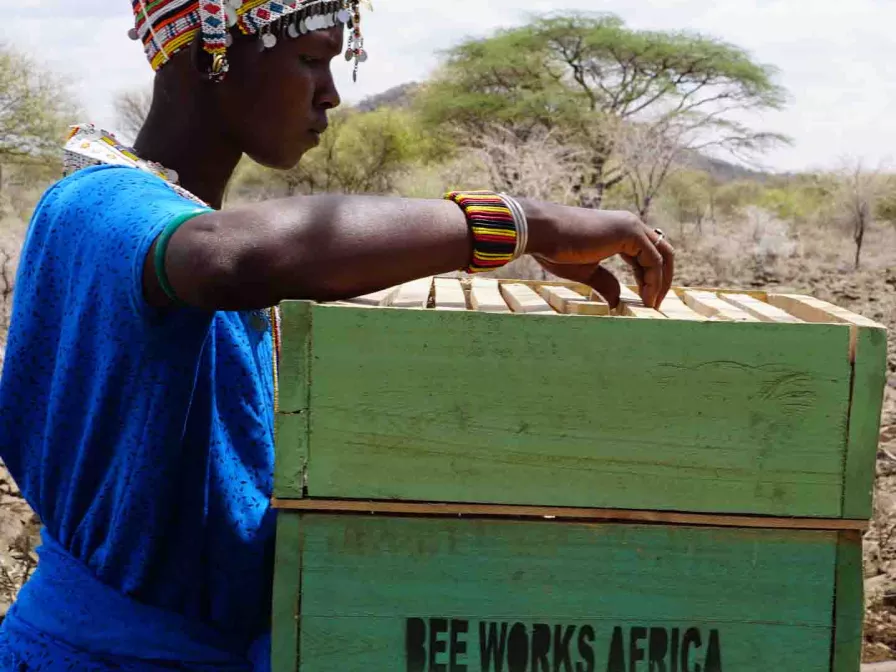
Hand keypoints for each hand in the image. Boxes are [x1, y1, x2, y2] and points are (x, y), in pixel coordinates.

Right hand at [522, 200, 674, 308]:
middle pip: (662, 252)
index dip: (649, 279)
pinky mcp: (630, 232)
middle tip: (657, 305)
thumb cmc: (557, 249)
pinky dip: (654, 281)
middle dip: (663, 279)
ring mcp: (632, 226)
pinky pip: (653, 260)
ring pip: (662, 255)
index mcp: (619, 231)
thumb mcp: (585, 271)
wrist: (543, 233)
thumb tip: (616, 302)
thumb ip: (605, 282)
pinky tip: (647, 299)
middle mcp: (630, 224)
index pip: (646, 256)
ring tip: (653, 306)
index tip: (647, 301)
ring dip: (661, 283)